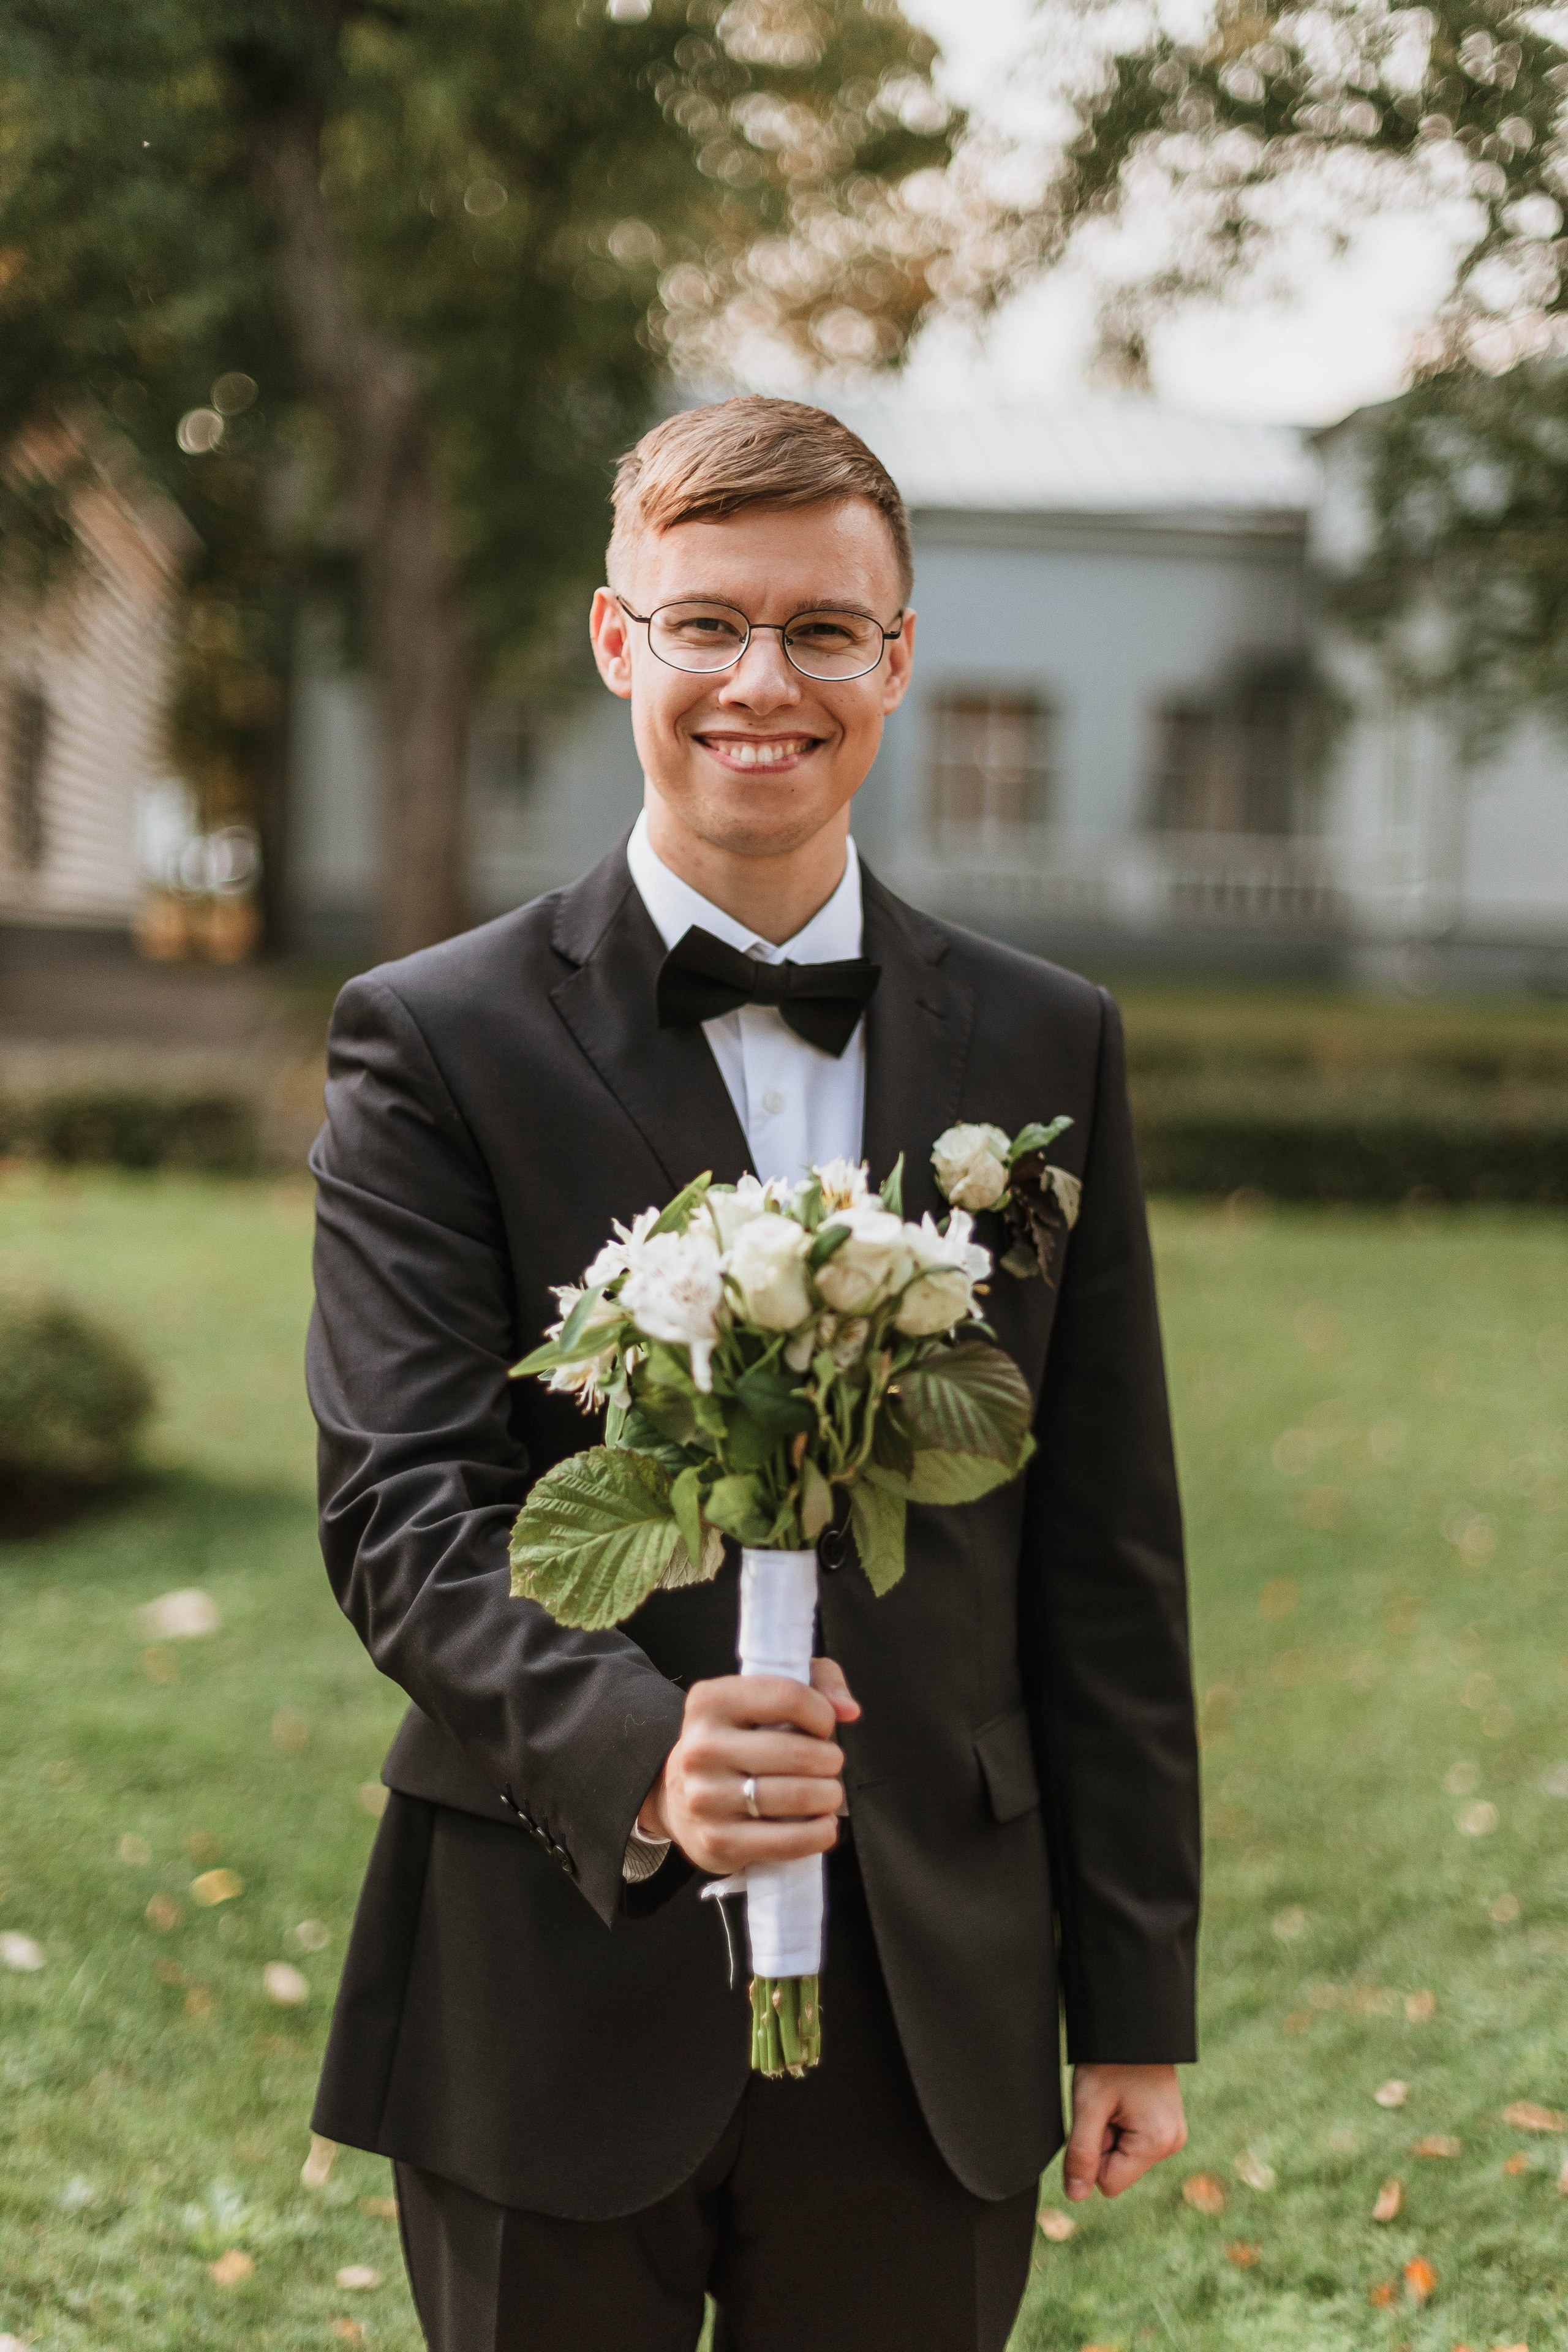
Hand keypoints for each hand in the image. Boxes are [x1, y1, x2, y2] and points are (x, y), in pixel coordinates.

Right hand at [637, 1658, 860, 1876]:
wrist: (681, 1798)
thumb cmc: (736, 1740)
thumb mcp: (765, 1695)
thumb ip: (817, 1682)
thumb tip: (848, 1709)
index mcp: (710, 1702)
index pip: (787, 1697)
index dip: (821, 1713)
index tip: (823, 1725)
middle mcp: (701, 1748)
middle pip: (799, 1753)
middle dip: (830, 1760)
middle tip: (829, 1763)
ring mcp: (706, 1798)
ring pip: (798, 1796)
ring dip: (829, 1795)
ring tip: (826, 1792)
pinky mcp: (718, 1841)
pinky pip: (789, 1841)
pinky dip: (820, 1833)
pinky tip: (823, 1824)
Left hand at [1063, 2063, 1186, 2201]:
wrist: (1133, 2025)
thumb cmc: (1109, 2061)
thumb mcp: (1088, 2105)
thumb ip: (1081, 2154)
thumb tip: (1076, 2196)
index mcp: (1156, 2142)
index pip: (1109, 2184)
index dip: (1092, 2156)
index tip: (1097, 2119)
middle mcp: (1172, 2143)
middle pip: (1118, 2170)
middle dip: (1104, 2142)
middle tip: (1106, 2105)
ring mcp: (1173, 2134)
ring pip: (1125, 2156)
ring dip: (1112, 2133)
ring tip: (1115, 2099)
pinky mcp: (1168, 2126)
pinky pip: (1135, 2143)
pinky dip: (1123, 2126)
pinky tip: (1125, 2099)